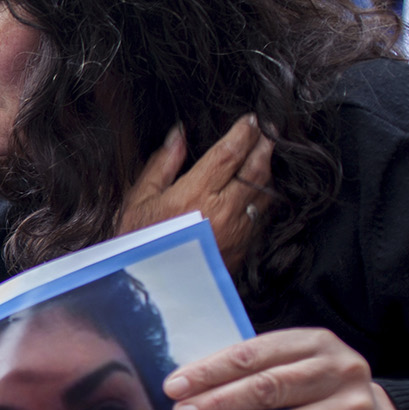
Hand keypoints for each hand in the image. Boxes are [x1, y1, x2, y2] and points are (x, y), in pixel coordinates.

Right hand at [119, 114, 273, 266]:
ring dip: (268, 170)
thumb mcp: (139, 200)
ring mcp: (237, 230)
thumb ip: (162, 164)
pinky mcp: (243, 247)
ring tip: (266, 154)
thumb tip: (178, 134)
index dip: (243, 133)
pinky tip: (261, 189)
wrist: (151, 289)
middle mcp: (222, 210)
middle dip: (264, 146)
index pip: (229, 154)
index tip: (250, 120)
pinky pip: (262, 215)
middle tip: (269, 131)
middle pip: (255, 169)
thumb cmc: (139, 243)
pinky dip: (265, 197)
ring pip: (264, 192)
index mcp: (195, 194)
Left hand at [164, 328, 408, 409]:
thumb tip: (187, 386)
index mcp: (317, 343)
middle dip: (216, 404)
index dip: (210, 371)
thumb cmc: (316, 391)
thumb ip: (253, 370)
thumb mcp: (294, 366)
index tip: (174, 387)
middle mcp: (339, 372)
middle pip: (266, 390)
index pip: (254, 355)